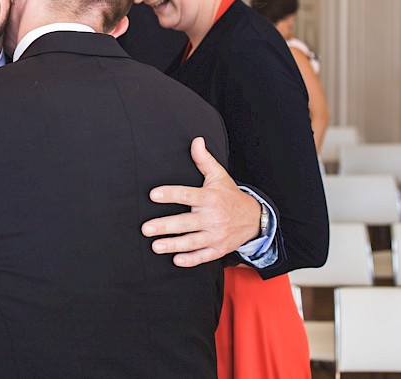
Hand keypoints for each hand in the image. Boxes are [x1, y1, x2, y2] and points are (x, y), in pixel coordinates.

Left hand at [141, 137, 261, 267]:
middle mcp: (213, 217)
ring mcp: (216, 235)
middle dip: (165, 226)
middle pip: (186, 223)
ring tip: (155, 246)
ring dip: (173, 245)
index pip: (187, 195)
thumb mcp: (219, 176)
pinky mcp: (219, 249)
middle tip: (146, 228)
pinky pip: (204, 256)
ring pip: (192, 242)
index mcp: (210, 198)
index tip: (152, 195)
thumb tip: (196, 140)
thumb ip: (204, 160)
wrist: (255, 219)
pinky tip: (176, 260)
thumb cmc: (229, 195)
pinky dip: (191, 259)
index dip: (170, 194)